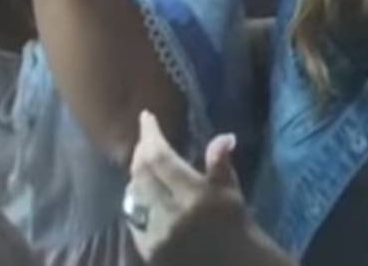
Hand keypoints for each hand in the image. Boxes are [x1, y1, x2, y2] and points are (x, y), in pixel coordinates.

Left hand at [127, 112, 285, 265]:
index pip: (161, 157)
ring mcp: (157, 235)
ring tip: (142, 165)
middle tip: (145, 140)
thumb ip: (220, 163)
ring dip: (135, 175)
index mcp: (194, 195)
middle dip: (141, 152)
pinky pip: (133, 218)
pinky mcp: (148, 251)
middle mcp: (171, 214)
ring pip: (133, 194)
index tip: (146, 117)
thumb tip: (224, 137)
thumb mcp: (231, 191)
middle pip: (141, 173)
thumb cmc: (235, 225)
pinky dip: (134, 201)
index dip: (150, 134)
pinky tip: (141, 195)